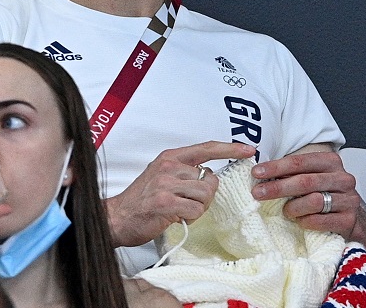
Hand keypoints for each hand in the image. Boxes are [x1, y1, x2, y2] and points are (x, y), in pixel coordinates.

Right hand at [105, 141, 256, 246]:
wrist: (117, 218)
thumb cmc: (142, 200)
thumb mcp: (162, 176)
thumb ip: (185, 173)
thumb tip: (211, 177)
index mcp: (170, 157)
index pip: (206, 148)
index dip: (230, 149)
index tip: (248, 150)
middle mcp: (169, 167)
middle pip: (210, 179)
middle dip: (205, 196)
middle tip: (187, 203)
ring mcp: (166, 184)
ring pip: (205, 195)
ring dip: (197, 208)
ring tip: (180, 210)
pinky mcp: (166, 202)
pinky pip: (196, 210)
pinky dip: (190, 218)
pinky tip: (176, 217)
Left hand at [250, 148, 361, 238]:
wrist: (354, 221)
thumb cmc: (326, 197)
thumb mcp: (312, 179)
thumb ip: (292, 174)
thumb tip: (261, 174)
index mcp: (331, 162)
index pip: (300, 161)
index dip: (276, 167)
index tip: (256, 172)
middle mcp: (343, 178)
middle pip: (305, 181)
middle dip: (278, 187)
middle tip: (258, 193)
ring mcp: (349, 199)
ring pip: (314, 201)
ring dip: (294, 208)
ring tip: (286, 212)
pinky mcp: (349, 220)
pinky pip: (321, 220)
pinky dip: (306, 221)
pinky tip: (301, 222)